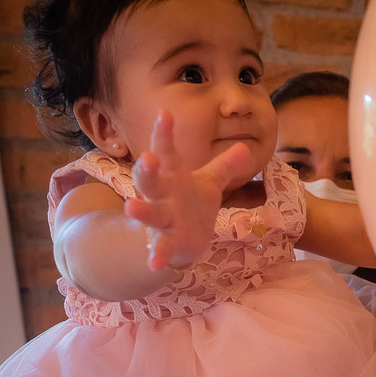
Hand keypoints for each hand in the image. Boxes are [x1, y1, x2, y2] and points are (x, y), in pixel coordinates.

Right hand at [124, 110, 252, 270]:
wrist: (185, 241)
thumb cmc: (193, 204)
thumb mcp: (209, 183)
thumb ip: (224, 166)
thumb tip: (246, 148)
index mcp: (173, 176)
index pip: (167, 151)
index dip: (164, 133)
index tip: (164, 113)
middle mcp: (163, 195)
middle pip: (150, 179)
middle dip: (146, 169)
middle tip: (147, 158)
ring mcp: (163, 218)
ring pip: (149, 212)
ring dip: (140, 211)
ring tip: (129, 207)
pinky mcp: (167, 241)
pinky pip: (160, 248)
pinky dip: (157, 255)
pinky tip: (154, 263)